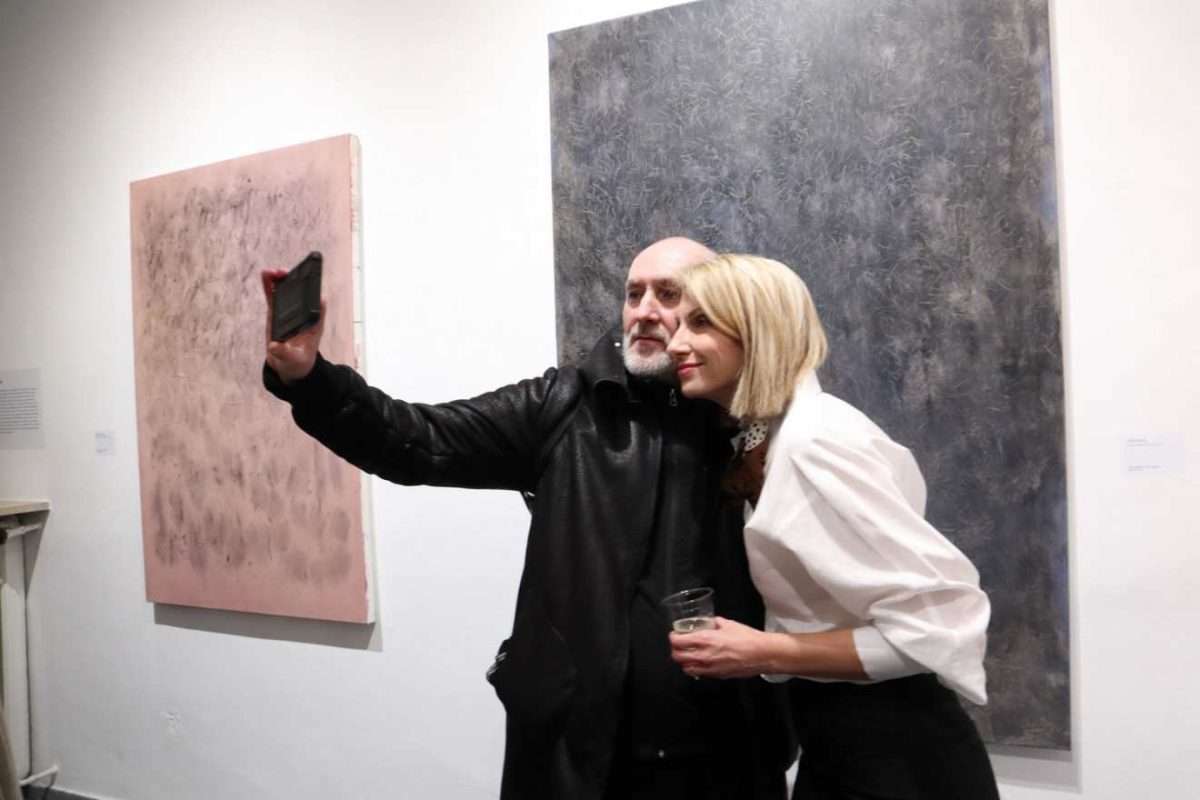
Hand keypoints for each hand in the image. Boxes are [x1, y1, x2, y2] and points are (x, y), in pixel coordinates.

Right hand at [262, 268, 324, 383]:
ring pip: (287, 294)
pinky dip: (270, 288)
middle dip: (294, 282)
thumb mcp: (293, 360)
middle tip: (285, 273)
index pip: (317, 307)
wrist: (288, 366)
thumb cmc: (297, 363)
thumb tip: (275, 346)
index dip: (314, 293)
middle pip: (301, 296)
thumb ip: (285, 353)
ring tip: (273, 271)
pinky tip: (266, 276)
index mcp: (313, 326)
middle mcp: (302, 316)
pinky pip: (274, 299)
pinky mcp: (278, 314)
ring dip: (281, 281)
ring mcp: (290, 313)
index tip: (309, 280)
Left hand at [668, 616, 771, 678]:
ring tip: (688, 655)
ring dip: (684, 661)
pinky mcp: (716, 675)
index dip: (673, 637)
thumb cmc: (747, 638)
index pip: (678, 642)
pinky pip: (698, 674)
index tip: (675, 634)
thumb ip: (714, 622)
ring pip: (686, 668)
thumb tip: (708, 622)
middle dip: (675, 650)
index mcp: (705, 639)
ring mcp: (709, 668)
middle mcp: (704, 655)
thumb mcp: (728, 624)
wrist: (762, 654)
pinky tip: (700, 662)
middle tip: (679, 644)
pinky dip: (695, 668)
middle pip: (677, 657)